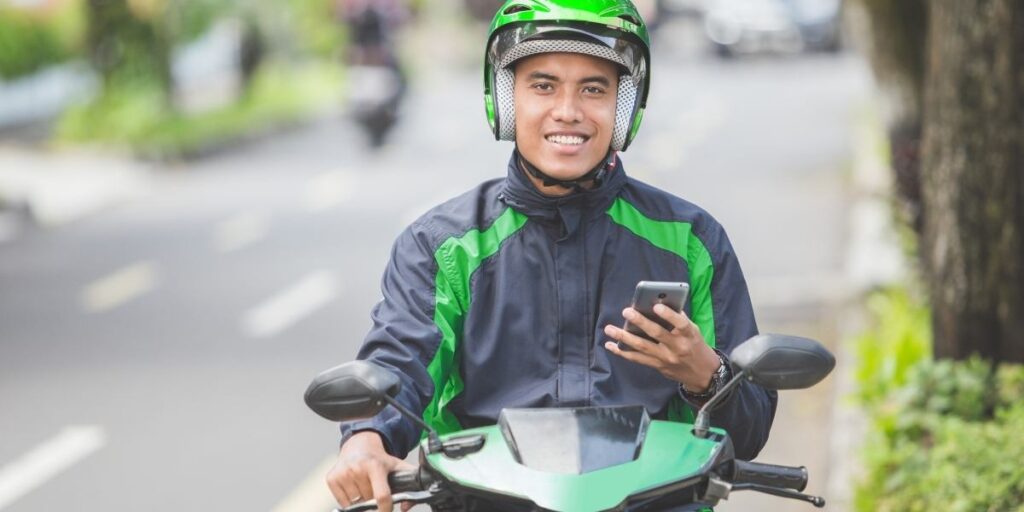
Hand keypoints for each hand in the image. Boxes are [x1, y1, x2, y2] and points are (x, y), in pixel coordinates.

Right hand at [326, 431, 415, 510]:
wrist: (359, 445)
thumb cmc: (379, 459)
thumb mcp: (397, 465)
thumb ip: (410, 482)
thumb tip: (406, 506)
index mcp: (375, 465)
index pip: (382, 496)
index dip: (386, 508)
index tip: (387, 510)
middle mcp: (357, 468)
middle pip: (368, 500)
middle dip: (374, 500)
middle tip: (375, 488)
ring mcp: (343, 473)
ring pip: (355, 504)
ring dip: (362, 501)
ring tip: (365, 487)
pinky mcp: (332, 478)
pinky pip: (343, 503)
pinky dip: (350, 501)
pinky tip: (354, 488)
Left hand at [603, 304, 720, 391]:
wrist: (702, 374)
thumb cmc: (695, 345)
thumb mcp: (694, 331)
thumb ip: (678, 319)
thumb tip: (659, 302)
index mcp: (689, 335)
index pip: (680, 324)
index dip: (669, 315)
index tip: (656, 306)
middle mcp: (677, 347)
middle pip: (657, 334)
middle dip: (640, 322)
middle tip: (626, 311)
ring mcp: (666, 358)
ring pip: (642, 347)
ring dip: (624, 337)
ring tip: (609, 329)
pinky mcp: (658, 366)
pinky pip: (637, 359)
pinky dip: (622, 352)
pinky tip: (611, 345)